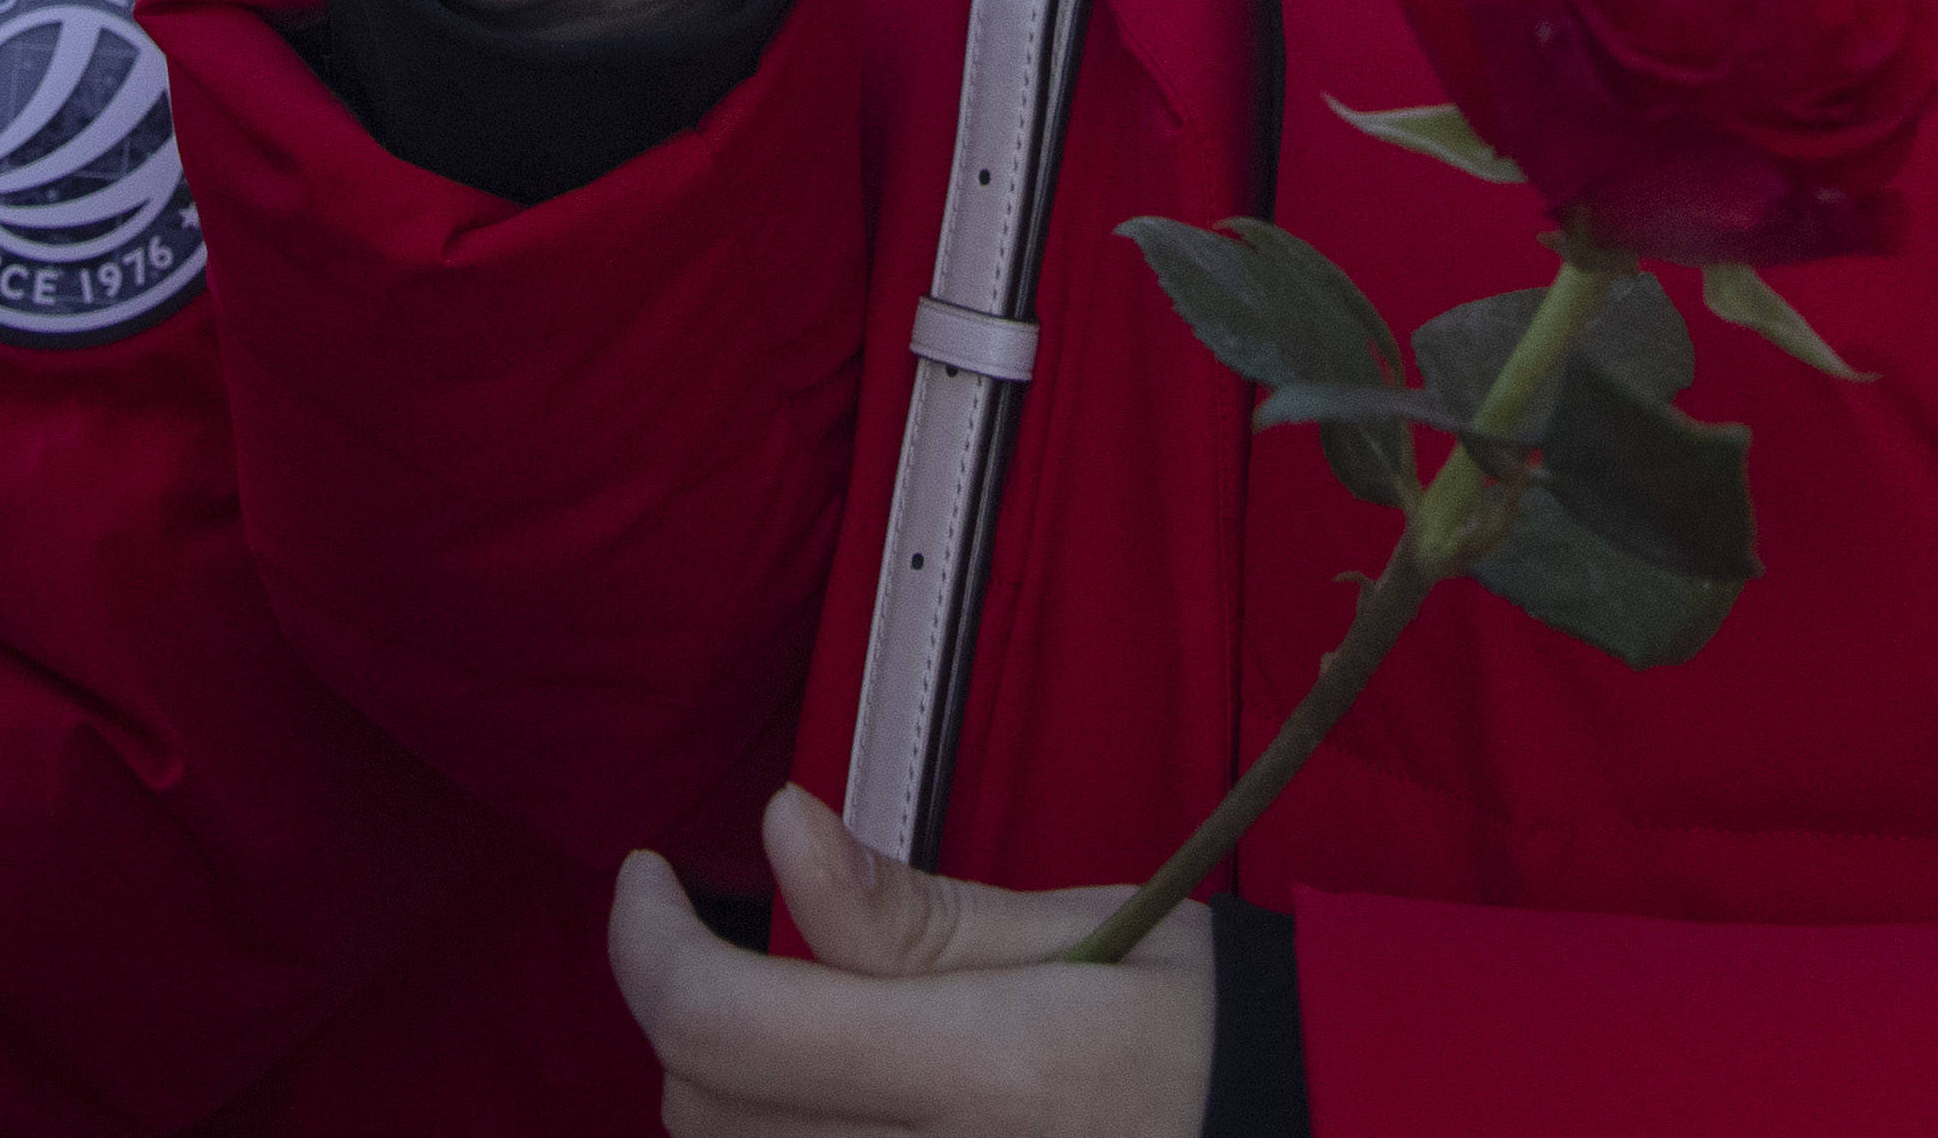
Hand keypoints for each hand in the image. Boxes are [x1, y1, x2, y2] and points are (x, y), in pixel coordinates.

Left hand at [611, 790, 1216, 1136]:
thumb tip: (781, 829)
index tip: (649, 879)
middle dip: (693, 1005)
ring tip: (798, 1016)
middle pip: (706, 1106)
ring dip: (729, 1082)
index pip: (731, 1024)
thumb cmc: (1197, 1025)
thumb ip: (910, 911)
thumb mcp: (1074, 932)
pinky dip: (779, 1128)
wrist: (1288, 1130)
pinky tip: (824, 1083)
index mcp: (983, 1071)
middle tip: (748, 937)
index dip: (649, 944)